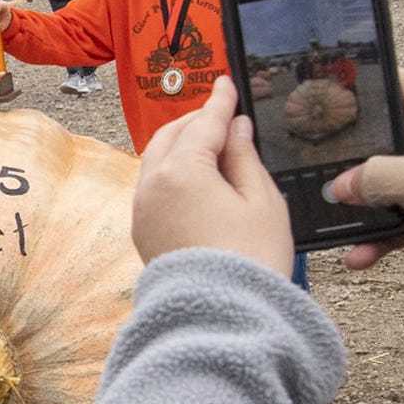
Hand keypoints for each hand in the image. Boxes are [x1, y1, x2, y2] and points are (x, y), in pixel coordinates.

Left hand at [133, 77, 292, 277]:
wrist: (222, 320)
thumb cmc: (249, 261)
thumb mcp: (261, 201)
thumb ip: (245, 157)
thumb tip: (236, 131)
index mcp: (182, 171)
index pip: (204, 123)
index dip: (220, 101)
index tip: (227, 84)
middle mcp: (152, 186)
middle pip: (171, 136)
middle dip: (195, 121)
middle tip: (221, 115)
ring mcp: (142, 212)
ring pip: (156, 161)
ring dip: (179, 146)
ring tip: (209, 146)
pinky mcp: (143, 234)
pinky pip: (153, 188)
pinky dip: (171, 173)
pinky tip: (194, 180)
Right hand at [327, 69, 403, 270]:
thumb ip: (386, 179)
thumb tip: (339, 187)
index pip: (392, 86)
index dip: (360, 85)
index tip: (321, 90)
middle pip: (372, 143)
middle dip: (344, 160)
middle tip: (310, 167)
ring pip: (374, 187)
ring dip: (354, 207)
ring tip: (332, 221)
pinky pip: (386, 225)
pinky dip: (372, 241)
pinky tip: (358, 256)